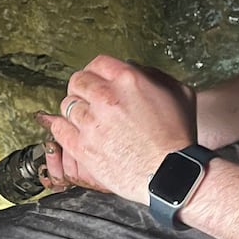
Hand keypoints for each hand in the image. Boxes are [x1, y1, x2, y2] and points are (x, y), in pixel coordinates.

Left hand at [37, 55, 196, 201]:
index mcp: (128, 80)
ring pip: (67, 106)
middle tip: (89, 99)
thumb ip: (152, 76)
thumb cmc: (179, 136)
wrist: (171, 175)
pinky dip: (63, 128)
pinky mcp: (82, 147)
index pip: (97, 63)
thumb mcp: (178, 93)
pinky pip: (59, 129)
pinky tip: (72, 131)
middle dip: (83, 89)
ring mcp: (91, 123)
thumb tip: (133, 69)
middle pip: (77, 82)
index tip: (97, 79)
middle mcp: (106, 98)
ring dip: (76, 111)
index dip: (96, 71)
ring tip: (87, 120)